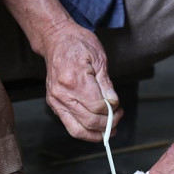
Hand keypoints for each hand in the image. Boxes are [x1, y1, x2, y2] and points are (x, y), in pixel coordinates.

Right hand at [42, 22, 121, 141]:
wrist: (56, 39)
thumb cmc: (78, 44)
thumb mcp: (99, 58)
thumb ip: (106, 84)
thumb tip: (113, 103)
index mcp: (74, 80)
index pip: (97, 108)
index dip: (111, 111)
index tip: (119, 107)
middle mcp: (62, 94)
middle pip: (89, 121)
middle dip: (108, 124)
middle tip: (118, 118)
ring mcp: (56, 101)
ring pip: (77, 130)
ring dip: (96, 134)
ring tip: (109, 131)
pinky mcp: (54, 104)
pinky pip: (70, 125)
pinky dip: (84, 131)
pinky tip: (96, 129)